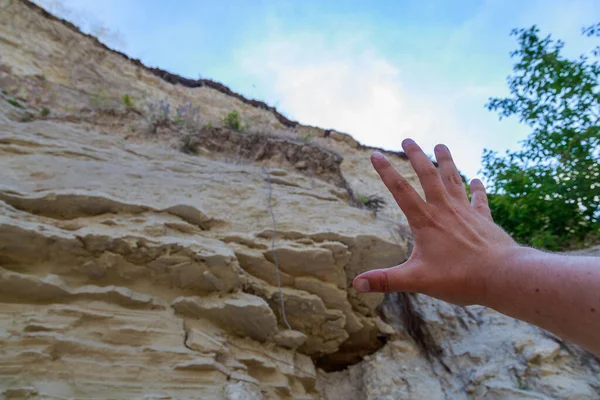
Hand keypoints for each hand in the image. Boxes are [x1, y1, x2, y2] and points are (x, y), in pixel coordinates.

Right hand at [353, 139, 519, 305]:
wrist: (502, 276)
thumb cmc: (459, 278)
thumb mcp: (416, 280)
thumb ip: (386, 280)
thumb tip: (357, 284)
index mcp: (425, 221)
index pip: (400, 191)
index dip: (386, 172)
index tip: (375, 154)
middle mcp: (445, 210)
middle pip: (428, 175)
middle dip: (416, 156)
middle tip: (407, 139)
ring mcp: (466, 212)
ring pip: (454, 179)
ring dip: (446, 161)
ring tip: (440, 145)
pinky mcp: (484, 219)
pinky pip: (479, 199)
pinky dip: (477, 188)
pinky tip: (477, 179)